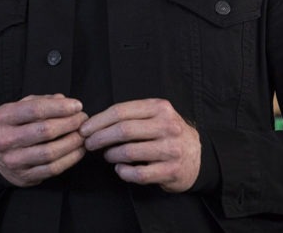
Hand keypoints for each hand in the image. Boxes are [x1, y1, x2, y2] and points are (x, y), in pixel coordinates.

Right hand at [0, 93, 87, 186]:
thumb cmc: (12, 127)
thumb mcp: (18, 108)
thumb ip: (41, 101)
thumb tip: (64, 100)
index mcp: (3, 117)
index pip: (35, 109)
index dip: (60, 107)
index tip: (77, 106)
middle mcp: (5, 139)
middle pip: (45, 131)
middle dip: (70, 123)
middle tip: (83, 119)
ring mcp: (14, 160)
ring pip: (50, 152)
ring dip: (72, 142)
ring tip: (83, 134)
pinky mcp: (24, 176)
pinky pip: (52, 169)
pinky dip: (70, 159)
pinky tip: (79, 150)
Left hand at [80, 98, 199, 192]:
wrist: (198, 156)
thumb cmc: (168, 134)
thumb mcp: (156, 115)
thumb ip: (131, 115)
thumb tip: (95, 123)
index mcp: (160, 108)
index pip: (121, 111)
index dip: (98, 121)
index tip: (84, 129)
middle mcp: (168, 126)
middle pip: (123, 130)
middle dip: (99, 137)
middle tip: (88, 144)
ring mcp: (171, 149)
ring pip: (129, 152)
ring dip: (111, 155)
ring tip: (107, 155)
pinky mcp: (171, 171)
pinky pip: (139, 174)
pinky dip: (123, 172)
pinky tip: (120, 169)